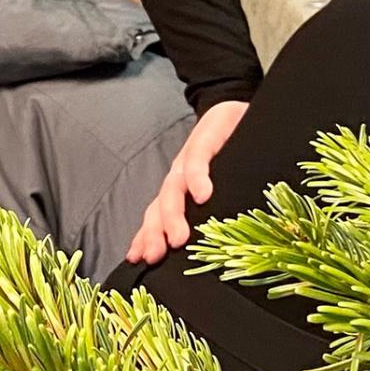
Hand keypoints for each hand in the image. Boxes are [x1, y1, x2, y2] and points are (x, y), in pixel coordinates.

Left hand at [130, 100, 246, 265]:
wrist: (231, 109)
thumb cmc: (225, 152)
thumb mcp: (217, 185)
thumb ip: (211, 211)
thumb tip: (215, 244)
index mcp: (178, 189)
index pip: (155, 216)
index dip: (146, 237)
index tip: (138, 260)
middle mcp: (178, 177)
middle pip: (158, 208)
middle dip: (153, 234)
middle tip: (155, 257)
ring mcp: (188, 160)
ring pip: (173, 190)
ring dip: (173, 215)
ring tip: (178, 239)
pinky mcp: (205, 141)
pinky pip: (197, 162)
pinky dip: (198, 179)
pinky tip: (203, 195)